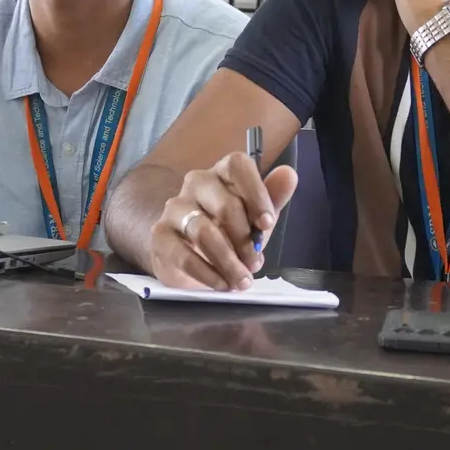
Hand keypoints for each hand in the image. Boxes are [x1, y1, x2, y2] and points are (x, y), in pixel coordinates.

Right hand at [149, 153, 297, 290]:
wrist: (186, 256)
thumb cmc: (226, 232)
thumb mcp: (254, 218)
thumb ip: (272, 198)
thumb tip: (289, 175)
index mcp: (222, 174)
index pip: (237, 165)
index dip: (255, 192)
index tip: (266, 223)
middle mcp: (196, 184)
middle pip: (224, 203)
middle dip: (244, 238)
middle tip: (255, 263)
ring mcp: (175, 208)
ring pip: (203, 231)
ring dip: (227, 261)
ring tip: (241, 281)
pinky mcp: (160, 236)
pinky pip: (183, 254)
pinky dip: (207, 273)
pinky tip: (221, 284)